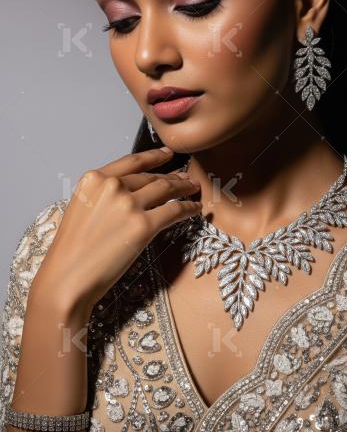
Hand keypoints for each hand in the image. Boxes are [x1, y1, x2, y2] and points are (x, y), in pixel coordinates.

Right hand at [31, 147, 201, 312]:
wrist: (67, 277)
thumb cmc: (72, 252)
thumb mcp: (82, 210)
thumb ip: (103, 196)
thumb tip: (130, 195)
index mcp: (94, 179)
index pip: (131, 162)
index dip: (154, 156)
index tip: (167, 154)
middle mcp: (112, 186)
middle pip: (151, 177)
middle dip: (172, 177)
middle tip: (186, 178)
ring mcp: (129, 205)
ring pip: (166, 190)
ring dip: (184, 188)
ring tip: (194, 189)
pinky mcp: (144, 226)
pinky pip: (175, 211)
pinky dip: (188, 208)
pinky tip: (195, 209)